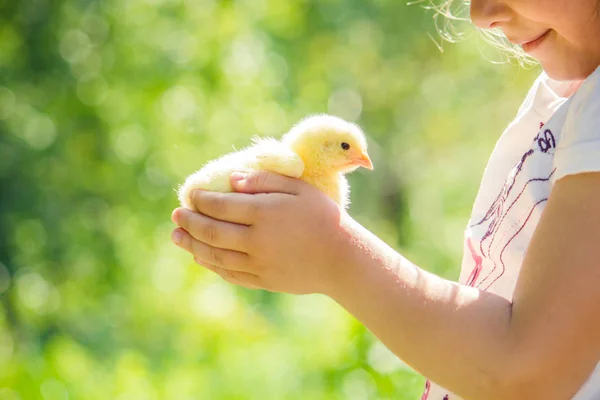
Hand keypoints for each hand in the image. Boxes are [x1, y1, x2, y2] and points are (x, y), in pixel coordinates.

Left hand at [171, 171, 355, 294]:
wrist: (343, 258)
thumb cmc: (323, 217)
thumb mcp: (299, 189)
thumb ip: (266, 180)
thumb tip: (232, 181)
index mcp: (265, 213)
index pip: (222, 205)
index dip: (201, 200)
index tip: (190, 195)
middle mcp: (257, 240)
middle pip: (212, 232)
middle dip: (190, 222)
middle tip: (176, 215)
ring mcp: (259, 263)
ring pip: (216, 255)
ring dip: (192, 245)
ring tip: (177, 236)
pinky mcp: (263, 280)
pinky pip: (230, 273)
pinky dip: (212, 265)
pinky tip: (201, 257)